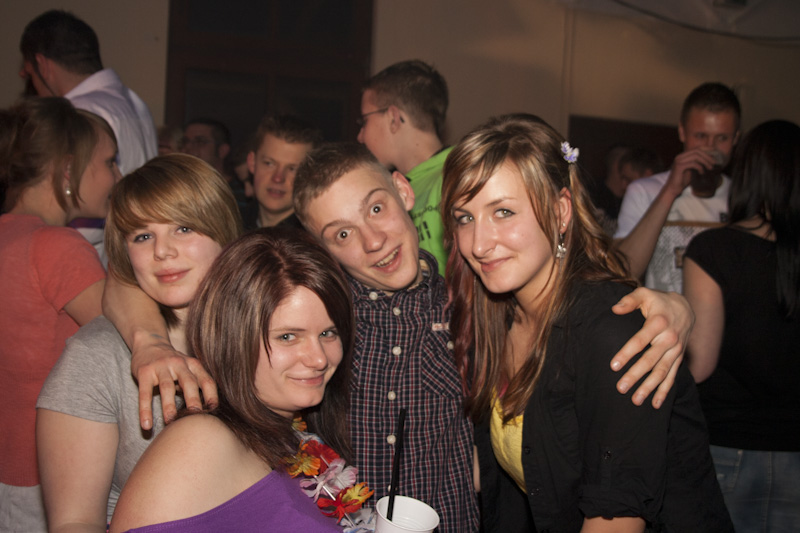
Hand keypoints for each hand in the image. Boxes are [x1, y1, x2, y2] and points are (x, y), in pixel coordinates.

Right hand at [131, 334, 217, 429]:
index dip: (212, 396)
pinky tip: (146, 425)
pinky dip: (145, 410)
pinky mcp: (145, 372)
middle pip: (189, 382)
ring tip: (170, 422)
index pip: (207, 380)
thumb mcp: (187, 368)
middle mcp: (179, 363)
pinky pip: (144, 393)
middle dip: (193, 400)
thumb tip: (205, 410)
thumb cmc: (172, 363)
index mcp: (193, 364)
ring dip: (169, 406)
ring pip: (167, 387)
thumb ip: (194, 384)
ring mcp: (161, 366)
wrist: (149, 343)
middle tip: (194, 418)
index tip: (213, 411)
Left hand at [610, 288, 693, 407]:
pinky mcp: (679, 358)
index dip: (627, 353)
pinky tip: (655, 404)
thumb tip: (615, 309)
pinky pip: (673, 377)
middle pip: (651, 360)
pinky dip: (665, 391)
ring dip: (649, 388)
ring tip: (635, 401)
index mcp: (658, 322)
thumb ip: (629, 300)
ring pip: (662, 372)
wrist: (685, 307)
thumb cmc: (658, 301)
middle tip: (620, 388)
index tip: (613, 366)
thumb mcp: (644, 294)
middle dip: (636, 375)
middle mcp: (669, 338)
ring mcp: (676, 350)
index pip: (640, 340)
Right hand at [663, 149, 717, 197]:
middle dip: (707, 156)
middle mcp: (680, 156)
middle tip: (714, 162)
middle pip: (697, 151)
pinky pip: (693, 163)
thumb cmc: (683, 180)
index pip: (696, 148)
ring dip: (705, 161)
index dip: (706, 149)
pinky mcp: (679, 166)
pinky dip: (700, 167)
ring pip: (696, 156)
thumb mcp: (692, 170)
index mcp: (682, 156)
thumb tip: (710, 160)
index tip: (715, 153)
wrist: (673, 189)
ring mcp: (679, 161)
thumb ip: (698, 164)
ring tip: (710, 167)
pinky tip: (702, 172)